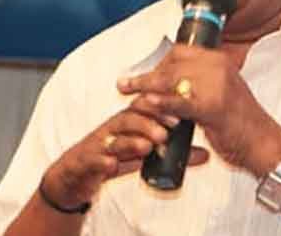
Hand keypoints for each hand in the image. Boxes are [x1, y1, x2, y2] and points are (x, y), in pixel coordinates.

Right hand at [40, 101, 208, 209]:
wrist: (76, 173)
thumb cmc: (113, 156)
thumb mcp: (144, 154)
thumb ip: (172, 153)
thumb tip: (204, 153)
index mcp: (129, 121)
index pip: (146, 107)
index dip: (162, 107)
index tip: (181, 113)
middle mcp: (114, 128)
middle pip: (130, 116)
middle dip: (149, 121)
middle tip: (167, 130)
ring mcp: (99, 143)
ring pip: (113, 136)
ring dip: (131, 140)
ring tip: (147, 146)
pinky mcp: (86, 161)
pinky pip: (94, 159)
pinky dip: (103, 160)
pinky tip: (112, 164)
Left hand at [117, 44, 280, 176]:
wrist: (264, 144)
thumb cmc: (243, 125)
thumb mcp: (222, 93)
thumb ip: (200, 84)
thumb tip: (170, 82)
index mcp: (221, 61)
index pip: (181, 51)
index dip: (159, 62)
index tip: (146, 74)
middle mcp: (219, 67)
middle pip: (173, 64)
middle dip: (147, 74)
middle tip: (126, 84)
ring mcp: (217, 85)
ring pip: (172, 80)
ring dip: (146, 87)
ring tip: (127, 91)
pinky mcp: (213, 107)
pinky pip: (180, 101)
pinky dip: (161, 102)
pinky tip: (146, 103)